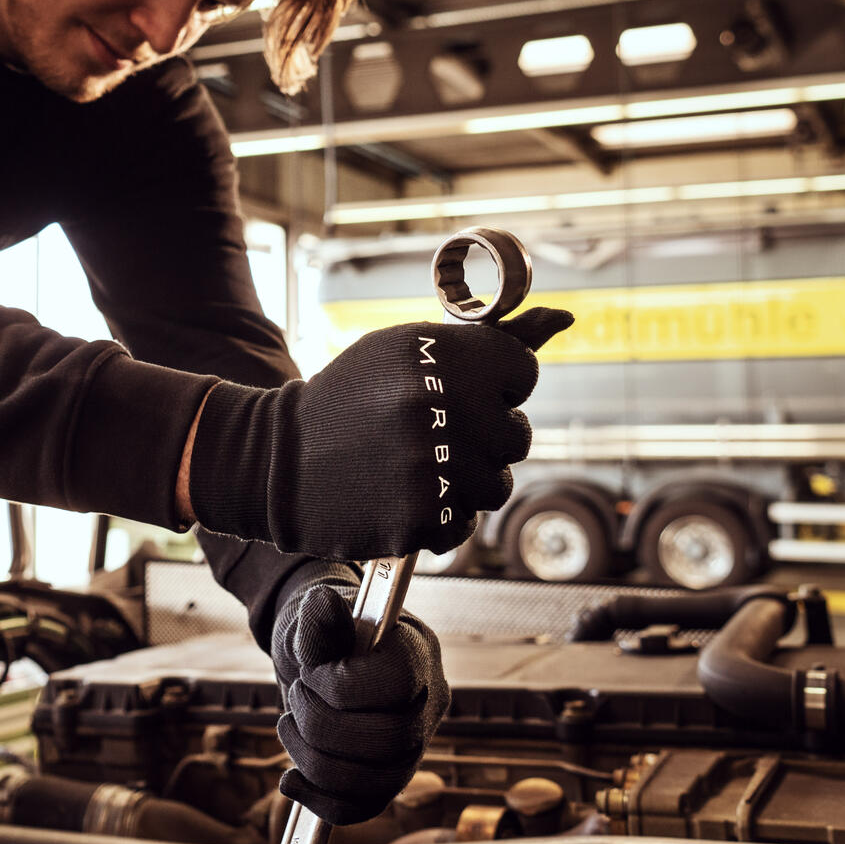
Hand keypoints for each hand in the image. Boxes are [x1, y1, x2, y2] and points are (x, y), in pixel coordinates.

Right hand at [186, 306, 572, 559]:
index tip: (461, 387)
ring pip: (498, 484)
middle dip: (483, 434)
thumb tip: (563, 319)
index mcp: (436, 355)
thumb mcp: (405, 350)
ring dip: (466, 480)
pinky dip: (441, 515)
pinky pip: (466, 523)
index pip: (520, 368)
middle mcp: (439, 407)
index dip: (494, 380)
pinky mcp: (421, 519)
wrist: (281, 461)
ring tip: (416, 465)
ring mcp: (433, 468)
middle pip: (517, 432)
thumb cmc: (351, 399)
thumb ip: (484, 338)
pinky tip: (403, 494)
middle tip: (432, 431)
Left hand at [269, 576, 446, 824]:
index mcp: (418, 652)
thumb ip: (318, 619)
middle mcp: (428, 703)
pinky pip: (364, 807)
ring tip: (290, 726)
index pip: (397, 685)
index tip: (311, 672)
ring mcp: (414, 745)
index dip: (343, 687)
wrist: (320, 657)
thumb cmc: (322, 632)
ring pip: (379, 783)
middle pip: (391, 741)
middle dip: (323, 725)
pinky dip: (320, 800)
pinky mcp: (389, 776)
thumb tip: (322, 603)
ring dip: (315, 761)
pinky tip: (290, 780)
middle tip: (297, 697)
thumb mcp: (313, 617)